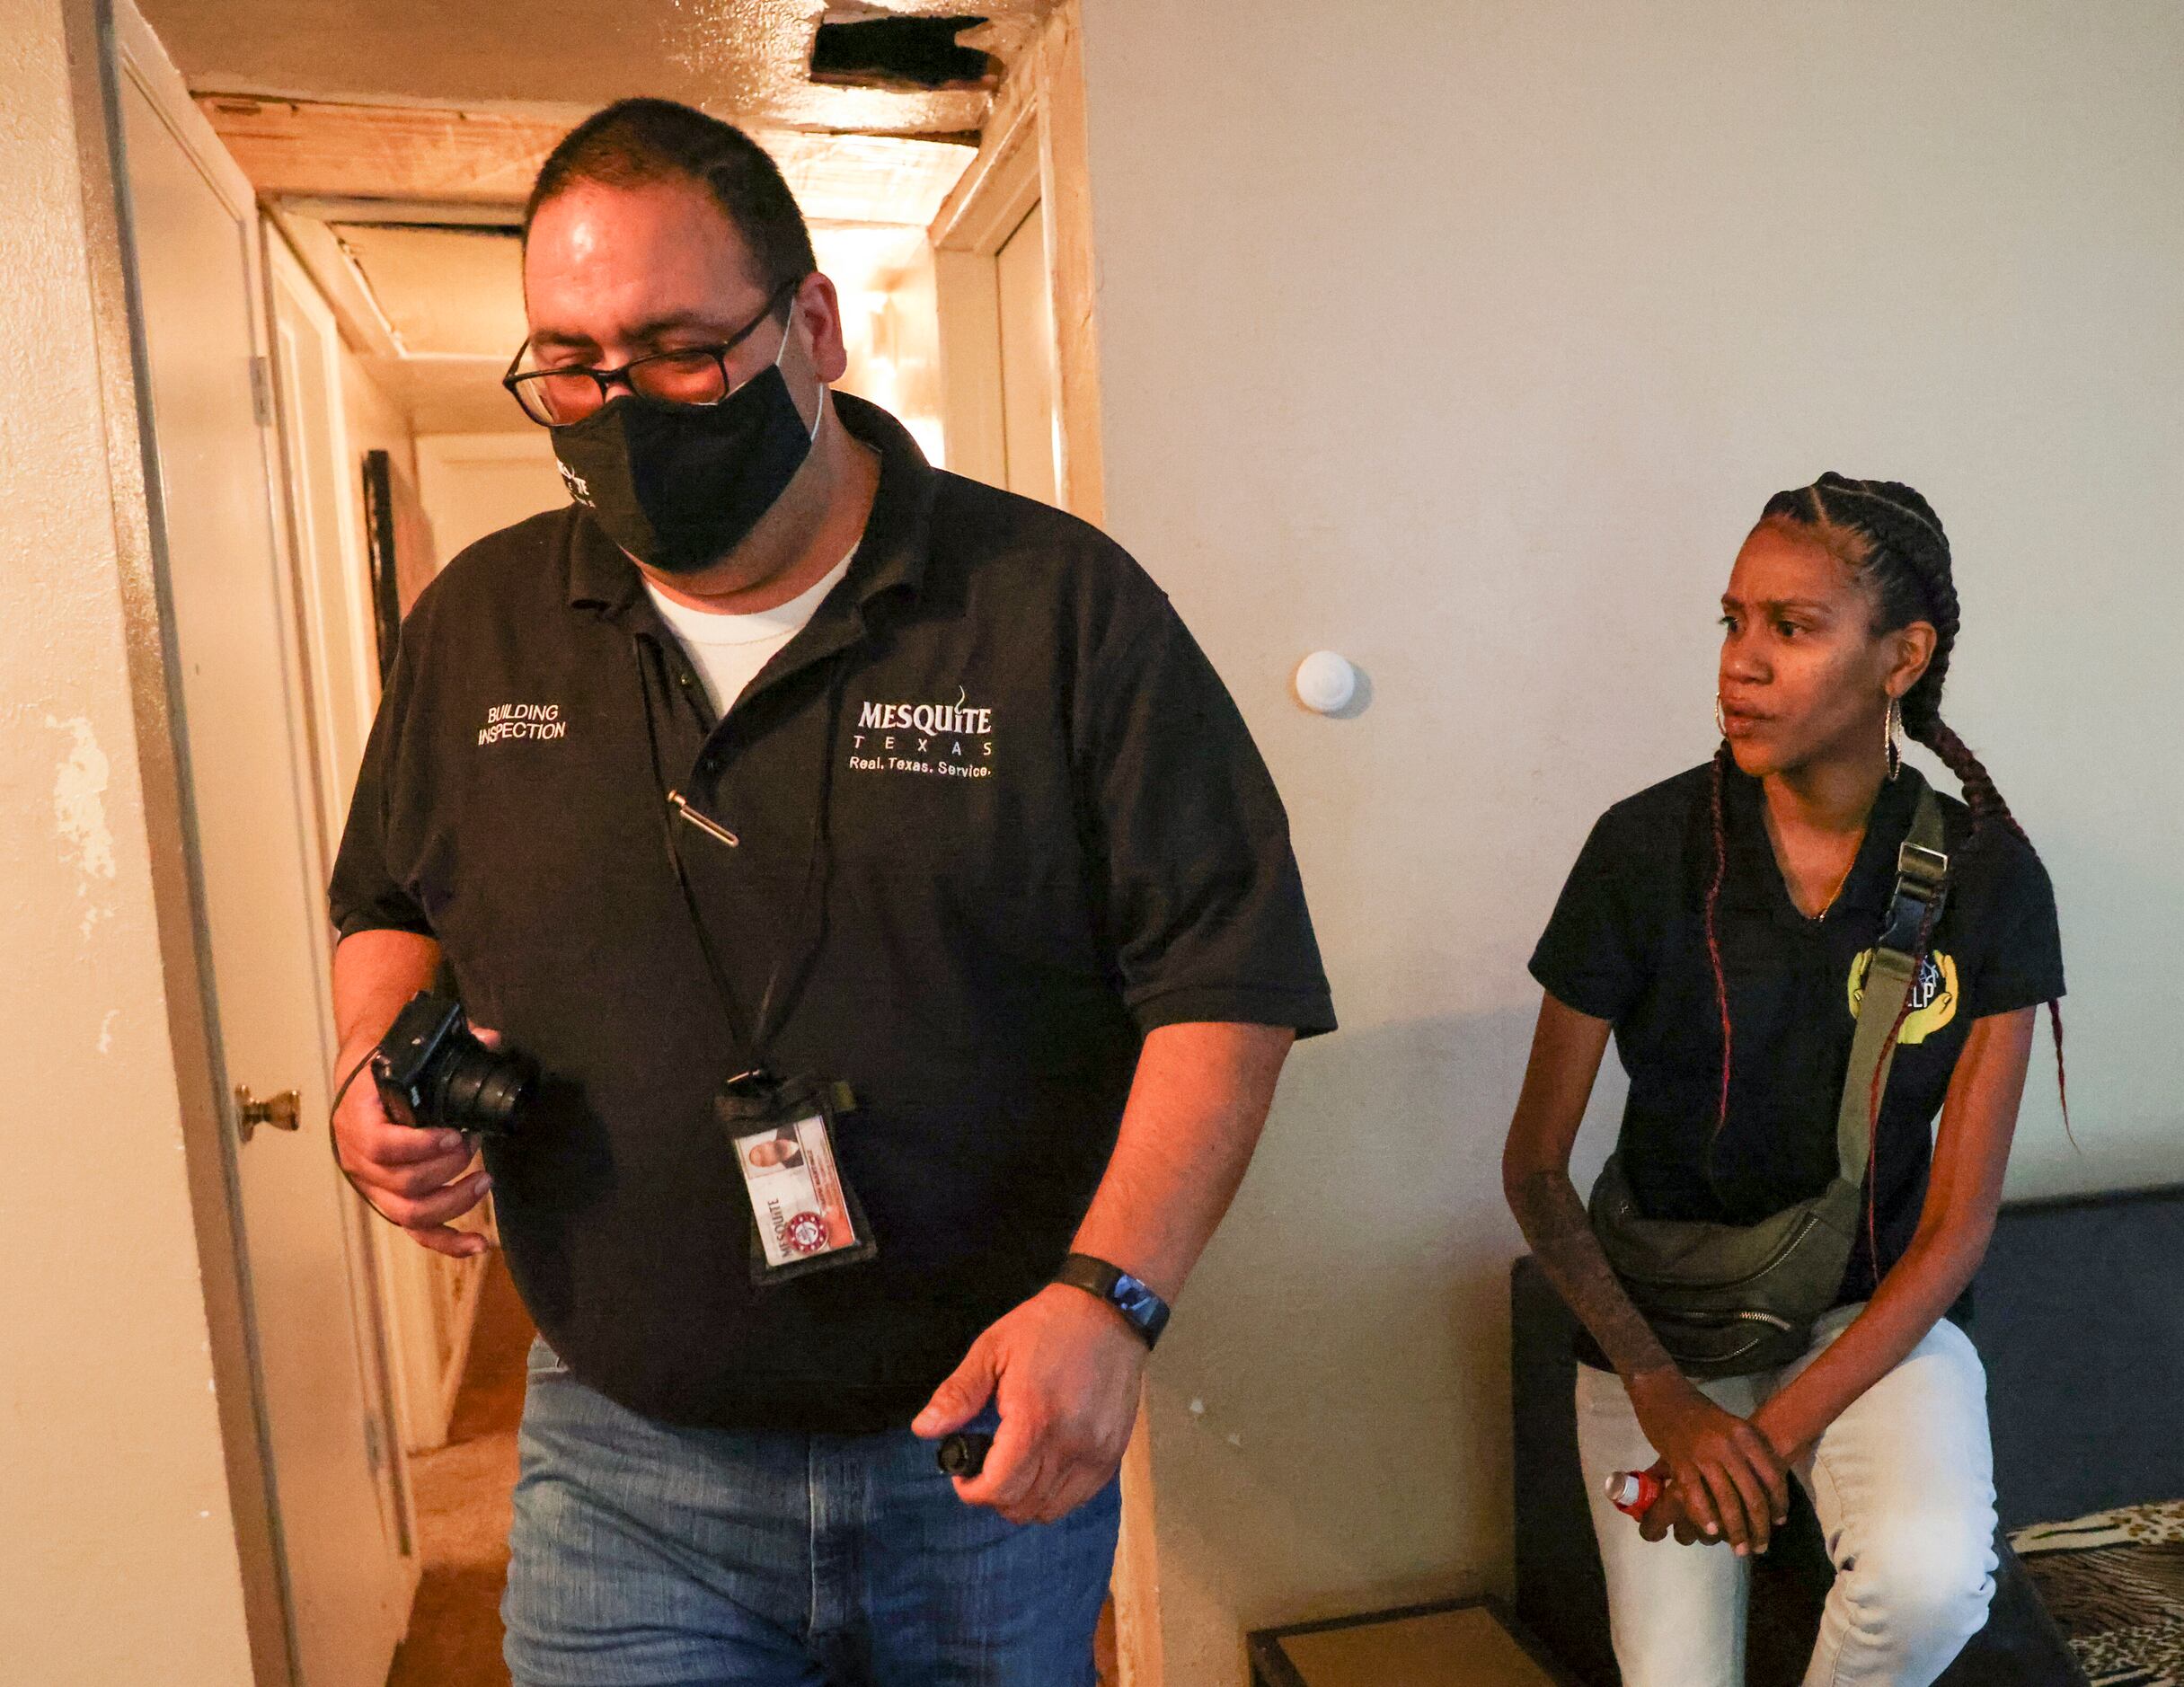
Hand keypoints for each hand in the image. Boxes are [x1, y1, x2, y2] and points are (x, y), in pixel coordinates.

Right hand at [329, 1027, 496, 1258]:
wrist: (362, 1080)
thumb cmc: (387, 1068)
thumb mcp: (408, 1051)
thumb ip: (451, 1045)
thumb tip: (491, 1040)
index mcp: (357, 1121)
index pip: (380, 1146)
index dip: (420, 1146)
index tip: (455, 1135)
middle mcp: (358, 1160)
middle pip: (402, 1184)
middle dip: (447, 1168)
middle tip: (473, 1144)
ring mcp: (373, 1187)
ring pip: (410, 1214)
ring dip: (453, 1201)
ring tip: (484, 1180)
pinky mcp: (390, 1202)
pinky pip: (416, 1232)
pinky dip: (449, 1243)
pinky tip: (479, 1245)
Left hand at [912, 1283, 1147, 1525]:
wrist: (1109, 1311)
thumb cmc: (1046, 1327)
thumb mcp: (993, 1349)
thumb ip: (958, 1394)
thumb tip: (924, 1429)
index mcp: (1034, 1419)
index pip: (999, 1489)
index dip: (972, 1492)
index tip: (963, 1474)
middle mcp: (1069, 1444)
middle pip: (1022, 1506)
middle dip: (994, 1496)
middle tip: (985, 1467)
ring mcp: (1096, 1452)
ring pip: (1050, 1510)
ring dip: (1024, 1499)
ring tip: (1015, 1466)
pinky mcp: (1113, 1454)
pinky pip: (1078, 1497)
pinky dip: (1054, 1494)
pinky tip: (1044, 1464)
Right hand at [1626, 1367, 1789, 1555]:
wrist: (1662, 1391)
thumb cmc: (1698, 1410)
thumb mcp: (1731, 1425)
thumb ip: (1746, 1452)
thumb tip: (1760, 1487)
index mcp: (1746, 1435)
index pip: (1772, 1477)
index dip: (1779, 1504)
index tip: (1779, 1522)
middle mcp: (1730, 1447)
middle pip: (1753, 1496)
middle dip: (1759, 1527)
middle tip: (1760, 1547)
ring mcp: (1705, 1456)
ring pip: (1727, 1502)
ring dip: (1736, 1531)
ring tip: (1739, 1548)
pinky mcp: (1681, 1463)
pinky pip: (1697, 1498)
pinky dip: (1706, 1518)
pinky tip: (1712, 1532)